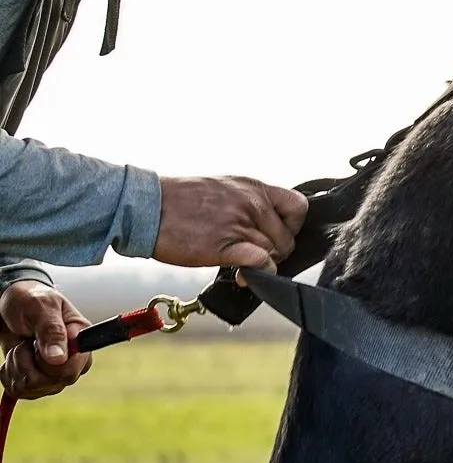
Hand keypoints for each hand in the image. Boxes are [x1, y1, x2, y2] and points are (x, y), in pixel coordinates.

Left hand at [0, 281, 90, 399]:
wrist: (11, 306)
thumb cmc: (30, 300)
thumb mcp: (40, 308)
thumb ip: (51, 331)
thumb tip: (59, 359)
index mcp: (81, 343)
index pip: (71, 371)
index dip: (48, 364)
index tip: (35, 344)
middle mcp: (72, 362)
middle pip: (51, 383)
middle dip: (27, 363)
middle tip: (26, 342)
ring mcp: (55, 374)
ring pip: (33, 389)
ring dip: (17, 367)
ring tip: (20, 346)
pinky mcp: (37, 381)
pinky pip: (20, 391)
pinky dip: (9, 375)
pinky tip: (15, 358)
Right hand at [153, 176, 308, 271]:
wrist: (144, 209)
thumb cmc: (178, 202)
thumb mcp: (223, 189)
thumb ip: (249, 204)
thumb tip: (269, 226)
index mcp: (252, 187)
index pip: (298, 207)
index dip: (293, 226)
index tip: (279, 234)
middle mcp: (251, 202)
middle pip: (287, 238)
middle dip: (275, 251)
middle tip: (254, 254)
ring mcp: (239, 223)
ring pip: (274, 253)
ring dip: (262, 264)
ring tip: (241, 263)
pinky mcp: (225, 245)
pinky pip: (261, 263)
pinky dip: (258, 274)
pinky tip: (244, 275)